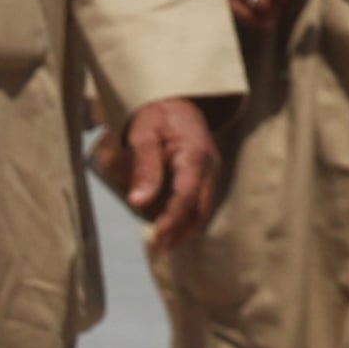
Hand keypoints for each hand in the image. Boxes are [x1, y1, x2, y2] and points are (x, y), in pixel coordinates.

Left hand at [118, 98, 220, 254]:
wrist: (174, 98)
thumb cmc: (154, 114)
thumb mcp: (143, 134)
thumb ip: (144, 168)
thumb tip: (138, 202)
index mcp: (195, 154)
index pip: (186, 196)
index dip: (172, 220)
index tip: (156, 239)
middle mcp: (209, 165)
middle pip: (200, 208)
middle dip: (179, 230)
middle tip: (157, 249)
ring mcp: (210, 171)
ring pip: (201, 208)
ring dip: (181, 226)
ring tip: (160, 241)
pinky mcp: (205, 175)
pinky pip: (197, 200)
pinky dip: (183, 215)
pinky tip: (166, 223)